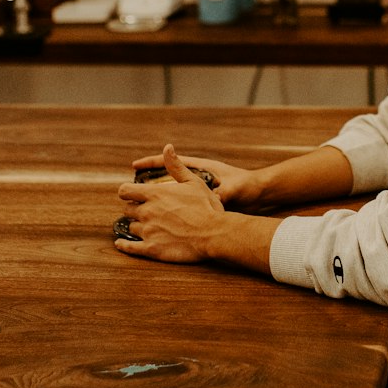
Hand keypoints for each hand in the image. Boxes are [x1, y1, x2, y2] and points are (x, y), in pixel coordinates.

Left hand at [116, 145, 224, 261]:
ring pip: (131, 228)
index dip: (127, 192)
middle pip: (127, 210)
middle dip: (135, 210)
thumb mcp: (193, 181)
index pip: (125, 191)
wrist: (214, 234)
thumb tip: (167, 148)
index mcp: (154, 194)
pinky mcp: (151, 249)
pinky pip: (130, 248)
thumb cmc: (206, 206)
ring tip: (146, 227)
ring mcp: (148, 231)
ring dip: (136, 226)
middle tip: (145, 212)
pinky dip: (123, 246)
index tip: (132, 195)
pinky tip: (120, 244)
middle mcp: (147, 212)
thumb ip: (176, 166)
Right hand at [131, 151, 260, 208]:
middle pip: (166, 180)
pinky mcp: (201, 203)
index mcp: (200, 170)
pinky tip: (156, 224)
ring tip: (137, 211)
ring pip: (170, 195)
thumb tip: (213, 195)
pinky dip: (168, 212)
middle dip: (148, 185)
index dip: (151, 163)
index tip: (134, 165)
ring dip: (155, 201)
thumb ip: (221, 190)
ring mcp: (197, 192)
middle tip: (129, 194)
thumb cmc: (246, 187)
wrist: (258, 194)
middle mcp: (196, 180)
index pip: (171, 164)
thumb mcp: (232, 188)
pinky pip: (180, 207)